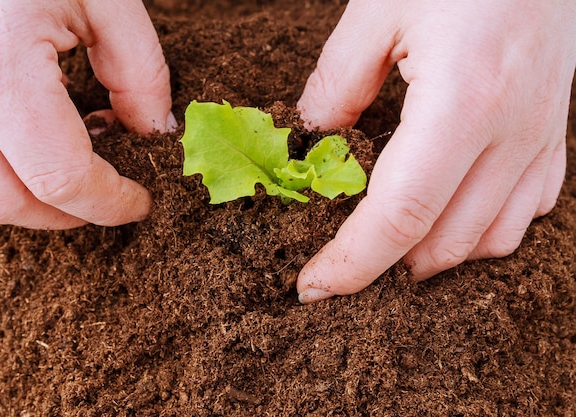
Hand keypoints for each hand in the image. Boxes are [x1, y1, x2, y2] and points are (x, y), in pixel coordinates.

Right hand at [0, 0, 175, 228]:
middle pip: (4, 199)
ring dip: (39, 193)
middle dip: (70, 213)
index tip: (141, 202)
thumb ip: (140, 71)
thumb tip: (154, 134)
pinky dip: (12, 165)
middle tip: (117, 197)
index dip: (108, 202)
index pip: (57, 176)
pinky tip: (48, 136)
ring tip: (87, 161)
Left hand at [296, 0, 575, 302]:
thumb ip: (337, 83)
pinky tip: (452, 213)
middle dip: (386, 265)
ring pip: (492, 238)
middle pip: (445, 240)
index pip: (399, 216)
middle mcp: (512, 131)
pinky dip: (483, 230)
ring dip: (435, 253)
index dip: (351, 263)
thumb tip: (315, 138)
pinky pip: (527, 209)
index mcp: (462, 104)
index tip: (313, 286)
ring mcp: (541, 135)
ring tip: (393, 246)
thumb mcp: (377, 8)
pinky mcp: (554, 130)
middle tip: (342, 259)